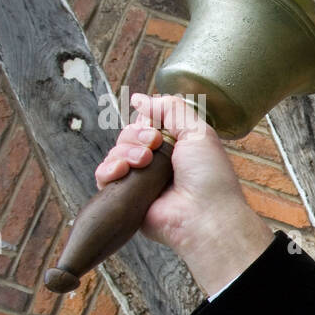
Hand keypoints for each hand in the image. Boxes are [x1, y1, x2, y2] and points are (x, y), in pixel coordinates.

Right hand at [94, 94, 272, 293]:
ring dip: (125, 151)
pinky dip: (109, 169)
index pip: (146, 125)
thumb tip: (140, 99)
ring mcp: (140, 181)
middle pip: (128, 136)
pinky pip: (104, 177)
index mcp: (175, 148)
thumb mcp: (198, 131)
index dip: (146, 121)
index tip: (156, 127)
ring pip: (115, 154)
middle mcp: (157, 164)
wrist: (204, 215)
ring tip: (144, 161)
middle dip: (136, 135)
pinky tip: (122, 171)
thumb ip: (171, 109)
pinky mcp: (126, 199)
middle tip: (153, 145)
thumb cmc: (210, 176)